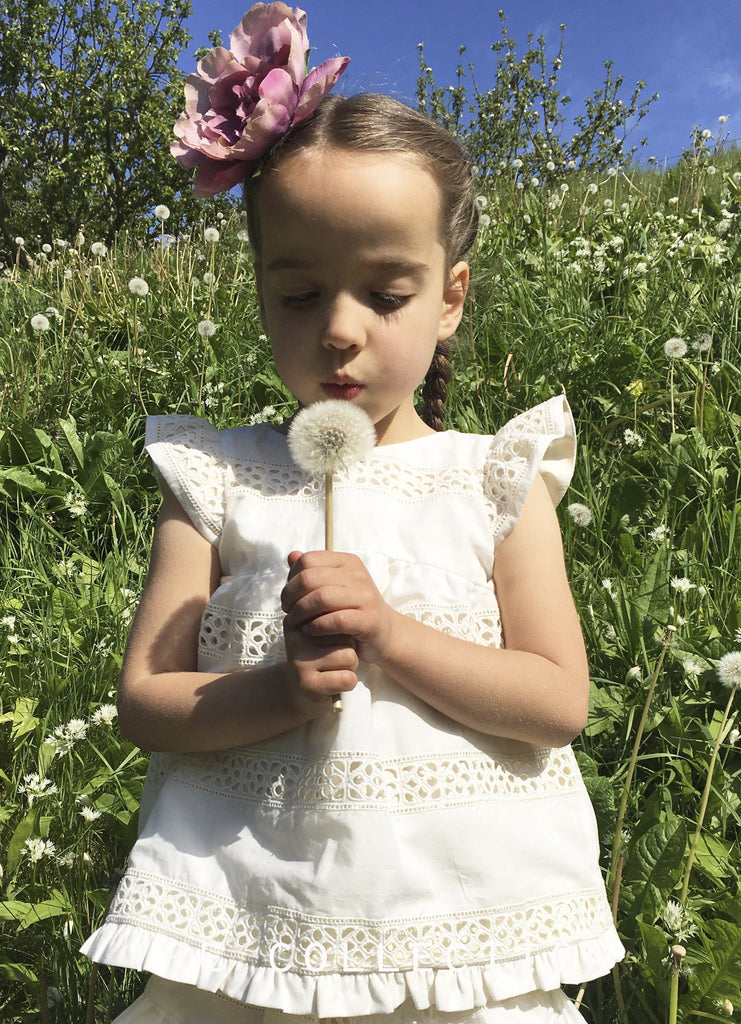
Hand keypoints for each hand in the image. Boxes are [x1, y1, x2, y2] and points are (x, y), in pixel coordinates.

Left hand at [281, 551, 394, 705]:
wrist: (384, 632)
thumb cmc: (352, 609)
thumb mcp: (333, 586)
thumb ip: (312, 572)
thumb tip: (291, 556)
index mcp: (348, 562)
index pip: (308, 560)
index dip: (291, 578)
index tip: (288, 595)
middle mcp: (358, 575)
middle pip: (311, 578)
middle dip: (292, 596)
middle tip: (288, 610)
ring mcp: (365, 597)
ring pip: (322, 598)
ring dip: (301, 612)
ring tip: (296, 622)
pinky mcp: (369, 619)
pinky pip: (336, 620)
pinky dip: (317, 626)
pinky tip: (310, 630)